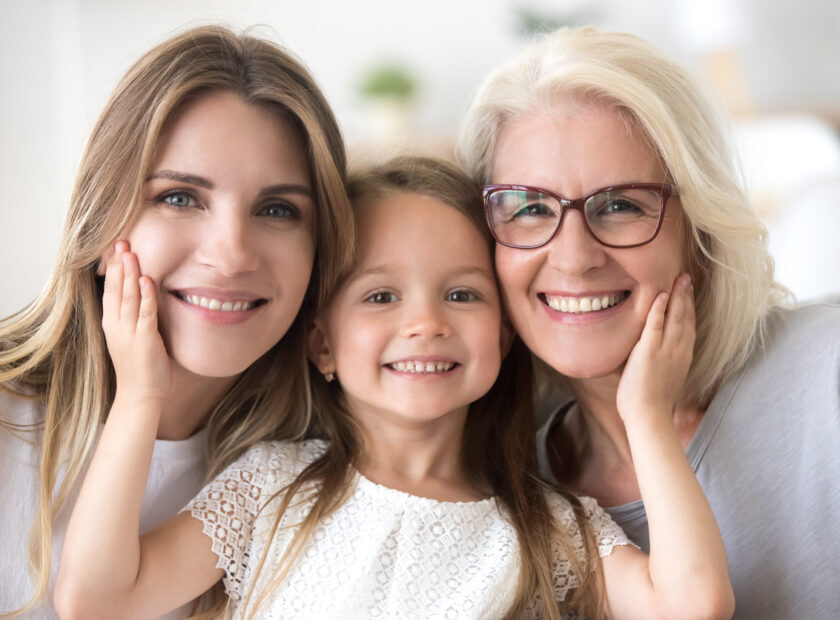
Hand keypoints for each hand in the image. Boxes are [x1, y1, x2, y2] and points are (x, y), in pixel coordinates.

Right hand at [101, 241, 170, 404]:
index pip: (110, 290)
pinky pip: (145, 313)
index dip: (113, 269)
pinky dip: (146, 296)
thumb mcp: (131, 337)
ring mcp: (130, 332)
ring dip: (130, 274)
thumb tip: (141, 295)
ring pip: (129, 297)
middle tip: (121, 241)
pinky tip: (147, 280)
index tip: (114, 248)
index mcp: (112, 324)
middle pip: (116, 289)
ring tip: (131, 253)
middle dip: (119, 265)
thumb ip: (133, 317)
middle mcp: (117, 326)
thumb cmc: (139, 366)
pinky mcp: (145, 339)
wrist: (140, 394)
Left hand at [616, 273, 694, 424]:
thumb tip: (651, 357)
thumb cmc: (650, 405)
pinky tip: (661, 295)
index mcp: (683, 358)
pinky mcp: (649, 352)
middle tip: (687, 278)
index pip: (688, 327)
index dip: (690, 308)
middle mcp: (679, 351)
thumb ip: (661, 364)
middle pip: (686, 317)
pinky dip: (659, 309)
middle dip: (687, 296)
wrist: (648, 418)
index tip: (689, 293)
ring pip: (675, 317)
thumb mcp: (664, 379)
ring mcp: (666, 351)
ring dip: (677, 296)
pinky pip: (656, 325)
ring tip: (679, 279)